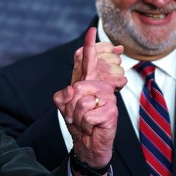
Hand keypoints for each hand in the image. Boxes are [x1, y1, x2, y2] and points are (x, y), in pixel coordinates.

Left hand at [54, 27, 117, 175]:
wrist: (88, 145)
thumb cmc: (78, 123)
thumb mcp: (64, 106)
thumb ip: (64, 94)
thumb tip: (75, 89)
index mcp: (88, 83)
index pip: (88, 61)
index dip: (89, 46)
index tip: (91, 30)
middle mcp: (100, 87)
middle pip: (77, 86)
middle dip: (70, 105)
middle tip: (77, 115)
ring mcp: (108, 99)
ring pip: (82, 101)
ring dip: (77, 117)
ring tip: (85, 122)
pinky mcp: (111, 113)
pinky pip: (89, 115)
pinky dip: (85, 124)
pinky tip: (92, 128)